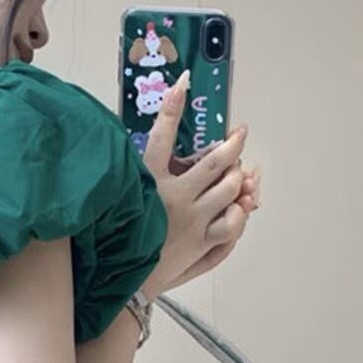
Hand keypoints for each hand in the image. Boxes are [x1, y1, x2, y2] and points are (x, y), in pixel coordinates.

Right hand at [139, 70, 261, 299]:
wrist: (124, 282)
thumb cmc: (121, 240)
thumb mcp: (123, 199)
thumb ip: (140, 174)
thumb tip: (162, 154)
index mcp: (148, 182)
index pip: (162, 134)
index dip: (173, 106)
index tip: (184, 81)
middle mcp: (173, 198)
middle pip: (215, 163)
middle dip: (232, 145)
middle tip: (239, 134)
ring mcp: (192, 221)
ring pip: (230, 189)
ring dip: (238, 177)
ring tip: (239, 173)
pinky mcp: (202, 242)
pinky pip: (233, 223)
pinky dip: (240, 212)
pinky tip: (240, 206)